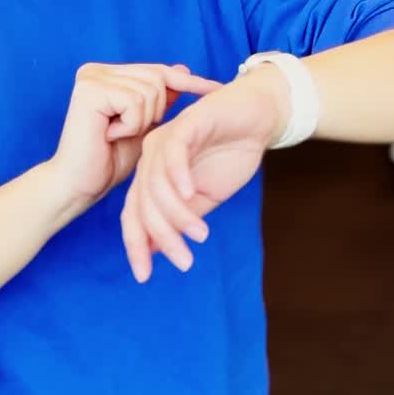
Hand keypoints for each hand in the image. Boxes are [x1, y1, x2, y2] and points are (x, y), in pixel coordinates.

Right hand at [49, 62, 221, 213]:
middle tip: (130, 131)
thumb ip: (160, 100)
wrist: (78, 186)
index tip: (218, 89)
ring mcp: (91, 77)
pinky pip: (135, 102)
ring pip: (150, 90)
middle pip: (158, 77)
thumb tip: (182, 69)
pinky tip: (108, 134)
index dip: (189, 82)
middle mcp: (97, 70)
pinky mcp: (90, 90)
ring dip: (142, 121)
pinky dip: (131, 124)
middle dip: (157, 110)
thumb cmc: (108, 161)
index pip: (158, 71)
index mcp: (107, 74)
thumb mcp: (144, 127)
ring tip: (116, 134)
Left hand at [120, 76, 282, 281]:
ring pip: (156, 183)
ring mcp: (167, 138)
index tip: (144, 276)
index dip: (136, 244)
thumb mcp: (206, 198)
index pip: (134, 213)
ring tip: (200, 235)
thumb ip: (180, 220)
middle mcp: (152, 156)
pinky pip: (173, 153)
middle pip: (142, 203)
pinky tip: (191, 195)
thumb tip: (155, 252)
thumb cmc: (231, 154)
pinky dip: (178, 176)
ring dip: (177, 214)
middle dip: (162, 236)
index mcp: (153, 174)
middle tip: (185, 261)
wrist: (259, 118)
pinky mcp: (186, 124)